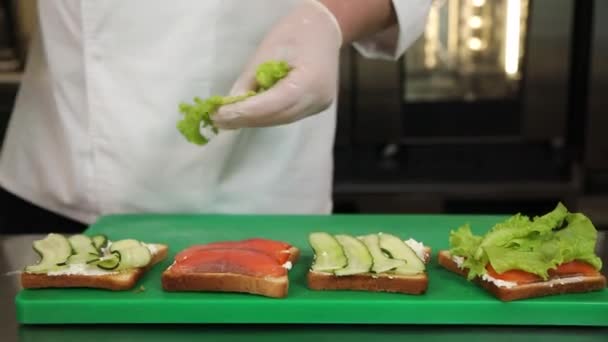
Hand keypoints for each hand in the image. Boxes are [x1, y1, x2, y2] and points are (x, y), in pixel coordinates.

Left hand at [213, 0, 341, 128]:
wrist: (324, 29)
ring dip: (255, 120)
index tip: (218, 115)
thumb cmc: (295, 32)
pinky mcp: (315, 106)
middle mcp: (318, 99)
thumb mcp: (267, 51)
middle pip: (278, 116)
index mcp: (310, 81)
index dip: (245, 112)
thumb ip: (250, 79)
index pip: (273, 104)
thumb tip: (230, 103)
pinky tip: (249, 114)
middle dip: (247, 119)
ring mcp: (319, 105)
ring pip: (282, 119)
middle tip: (218, 120)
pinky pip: (288, 115)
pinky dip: (267, 115)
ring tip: (229, 119)